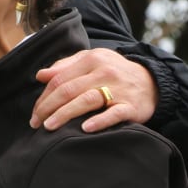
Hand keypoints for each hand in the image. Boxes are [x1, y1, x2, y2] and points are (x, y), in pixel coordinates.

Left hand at [30, 48, 156, 132]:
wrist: (153, 82)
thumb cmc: (114, 72)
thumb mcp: (91, 61)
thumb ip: (65, 66)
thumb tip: (40, 75)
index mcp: (91, 59)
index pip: (59, 79)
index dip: (44, 97)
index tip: (35, 113)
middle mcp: (104, 72)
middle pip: (69, 90)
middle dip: (48, 107)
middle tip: (36, 123)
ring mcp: (119, 89)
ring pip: (87, 100)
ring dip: (65, 114)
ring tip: (50, 126)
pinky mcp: (132, 106)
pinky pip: (114, 113)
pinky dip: (99, 121)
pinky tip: (84, 129)